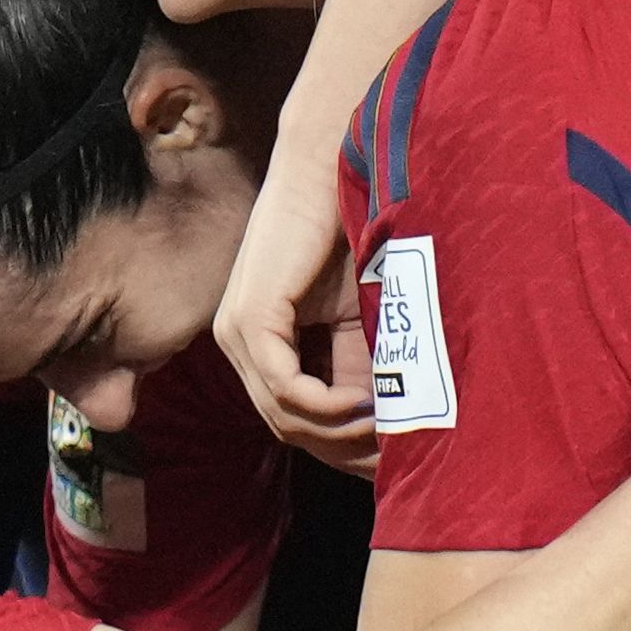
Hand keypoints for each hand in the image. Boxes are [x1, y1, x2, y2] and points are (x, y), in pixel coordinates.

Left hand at [212, 163, 369, 468]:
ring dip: (339, 433)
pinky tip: (361, 408)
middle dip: (342, 451)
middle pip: (286, 427)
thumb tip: (388, 432)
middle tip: (393, 460)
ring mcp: (238, 332)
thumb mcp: (360, 319)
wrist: (332, 169)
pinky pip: (282, 386)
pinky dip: (324, 406)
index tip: (388, 460)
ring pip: (283, 415)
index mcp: (261, 344)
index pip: (292, 419)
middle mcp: (239, 343)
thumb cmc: (351, 235)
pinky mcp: (250, 317)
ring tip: (387, 434)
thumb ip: (361, 369)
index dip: (339, 449)